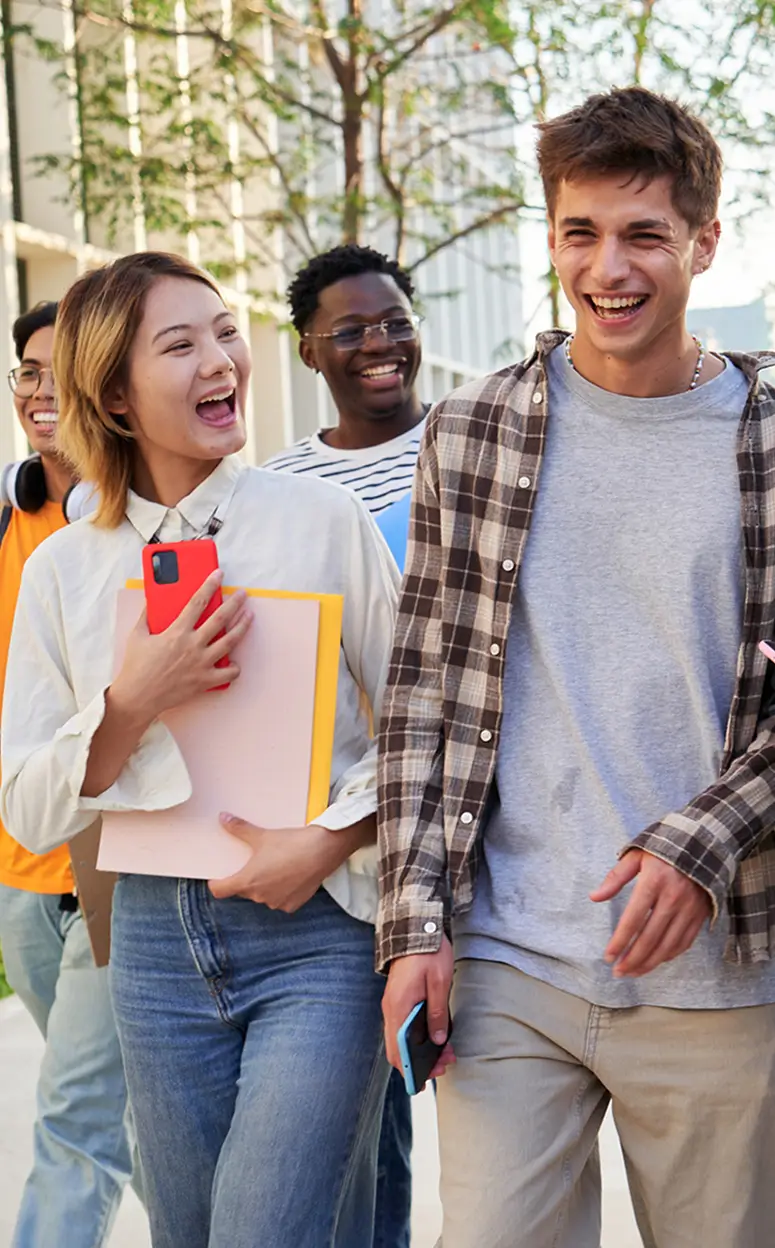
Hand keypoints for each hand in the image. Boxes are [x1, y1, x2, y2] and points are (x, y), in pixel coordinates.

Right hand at [111, 572, 251, 724]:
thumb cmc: (136, 667)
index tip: (218, 575)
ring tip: (249, 616)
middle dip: (235, 603)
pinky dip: (234, 668)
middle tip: (243, 595)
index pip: (197, 601)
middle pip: (221, 618)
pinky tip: (235, 662)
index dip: (210, 585)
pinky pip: (229, 673)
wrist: (138, 697)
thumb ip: (146, 616)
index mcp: (177, 632)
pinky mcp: (205, 680)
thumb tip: (151, 600)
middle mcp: (193, 645)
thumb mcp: (137, 636)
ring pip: (230, 641)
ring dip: (242, 626)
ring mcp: (202, 663)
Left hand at [209, 816, 341, 910]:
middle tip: (257, 863)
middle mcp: (259, 896)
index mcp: (247, 881)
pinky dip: (282, 891)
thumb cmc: (291, 844)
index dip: (217, 883)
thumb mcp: (262, 835)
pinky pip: (280, 900)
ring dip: (266, 885)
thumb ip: (239, 829)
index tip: (218, 877)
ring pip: (263, 895)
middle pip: (244, 890)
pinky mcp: (292, 905)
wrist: (322, 850)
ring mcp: (276, 902)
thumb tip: (223, 819)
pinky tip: (290, 876)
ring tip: (277, 867)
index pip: (220, 891)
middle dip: (247, 878)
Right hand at [382, 935, 455, 1084]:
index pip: (397, 1051)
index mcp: (398, 1008)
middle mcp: (391, 1009)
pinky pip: (404, 1026)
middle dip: (419, 1063)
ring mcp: (394, 1004)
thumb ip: (438, 1013)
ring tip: (446, 1052)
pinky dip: (417, 1037)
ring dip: (420, 1050)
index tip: (423, 1083)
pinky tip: (436, 1037)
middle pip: (398, 1048)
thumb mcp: (439, 983)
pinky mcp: (399, 999)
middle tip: (444, 1065)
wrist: (416, 926)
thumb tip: (439, 1040)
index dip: (409, 1070)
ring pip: (401, 1038)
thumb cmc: (428, 952)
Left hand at [590, 849, 711, 976]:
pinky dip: (669, 956)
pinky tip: (655, 961)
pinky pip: (684, 942)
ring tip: (633, 972)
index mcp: (654, 882)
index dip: (619, 941)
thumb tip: (594, 897)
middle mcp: (673, 898)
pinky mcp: (701, 915)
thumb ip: (615, 877)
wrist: (704, 843)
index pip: (633, 920)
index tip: (608, 956)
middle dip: (632, 959)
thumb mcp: (636, 855)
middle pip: (650, 938)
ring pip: (668, 945)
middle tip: (618, 972)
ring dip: (649, 963)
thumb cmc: (664, 847)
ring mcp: (690, 909)